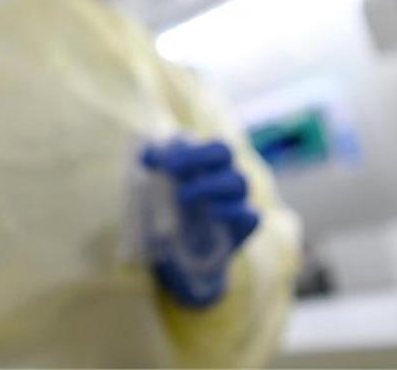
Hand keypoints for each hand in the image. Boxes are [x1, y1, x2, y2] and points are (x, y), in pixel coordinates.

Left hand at [142, 139, 259, 307]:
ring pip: (238, 181)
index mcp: (203, 160)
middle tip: (171, 171)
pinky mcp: (244, 225)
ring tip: (182, 197)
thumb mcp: (152, 188)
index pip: (203, 143)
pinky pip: (250, 214)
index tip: (163, 163)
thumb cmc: (165, 211)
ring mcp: (237, 199)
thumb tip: (146, 157)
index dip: (186, 148)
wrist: (180, 254)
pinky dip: (231, 212)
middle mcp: (223, 173)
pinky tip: (210, 214)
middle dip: (198, 156)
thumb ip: (152, 168)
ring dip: (208, 185)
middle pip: (225, 150)